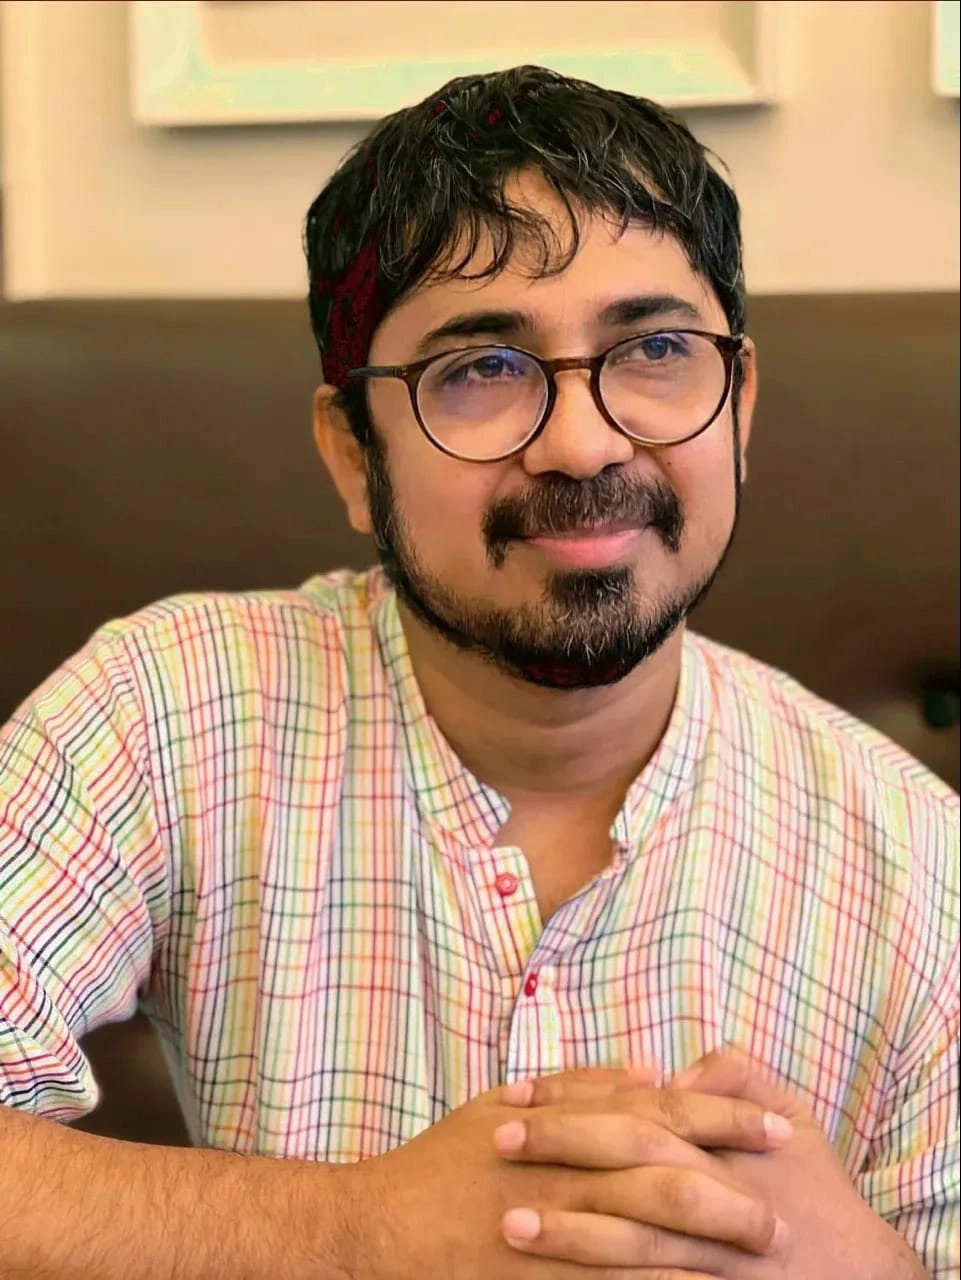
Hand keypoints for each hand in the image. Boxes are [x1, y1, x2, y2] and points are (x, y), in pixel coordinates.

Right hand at [347, 1064, 788, 1278]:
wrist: (376, 1229)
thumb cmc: (446, 1162)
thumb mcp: (503, 1102)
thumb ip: (581, 1085)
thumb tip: (654, 1070)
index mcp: (561, 1123)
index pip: (660, 1113)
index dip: (723, 1118)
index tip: (778, 1127)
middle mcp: (564, 1174)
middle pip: (667, 1176)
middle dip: (733, 1189)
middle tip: (785, 1202)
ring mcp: (553, 1234)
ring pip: (650, 1238)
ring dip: (711, 1247)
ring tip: (765, 1254)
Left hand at [492, 1050, 927, 1278]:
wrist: (860, 1273)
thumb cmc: (815, 1186)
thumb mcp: (790, 1113)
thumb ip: (737, 1073)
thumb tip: (674, 1074)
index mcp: (722, 1142)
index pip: (635, 1108)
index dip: (572, 1100)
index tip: (516, 1096)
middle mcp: (715, 1193)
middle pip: (626, 1162)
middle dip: (560, 1151)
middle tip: (497, 1141)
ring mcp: (711, 1256)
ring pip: (633, 1241)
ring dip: (568, 1232)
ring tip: (508, 1224)